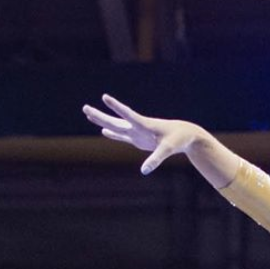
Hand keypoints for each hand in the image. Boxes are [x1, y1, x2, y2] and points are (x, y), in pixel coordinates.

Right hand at [82, 95, 201, 174]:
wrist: (185, 135)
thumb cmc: (178, 139)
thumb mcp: (168, 150)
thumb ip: (156, 160)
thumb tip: (144, 172)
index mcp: (144, 124)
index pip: (127, 114)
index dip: (116, 106)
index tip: (104, 97)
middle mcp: (137, 126)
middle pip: (115, 120)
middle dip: (99, 115)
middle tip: (84, 108)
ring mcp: (137, 132)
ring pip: (116, 126)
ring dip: (102, 121)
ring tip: (89, 114)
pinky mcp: (139, 139)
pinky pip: (122, 136)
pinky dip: (113, 134)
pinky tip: (104, 131)